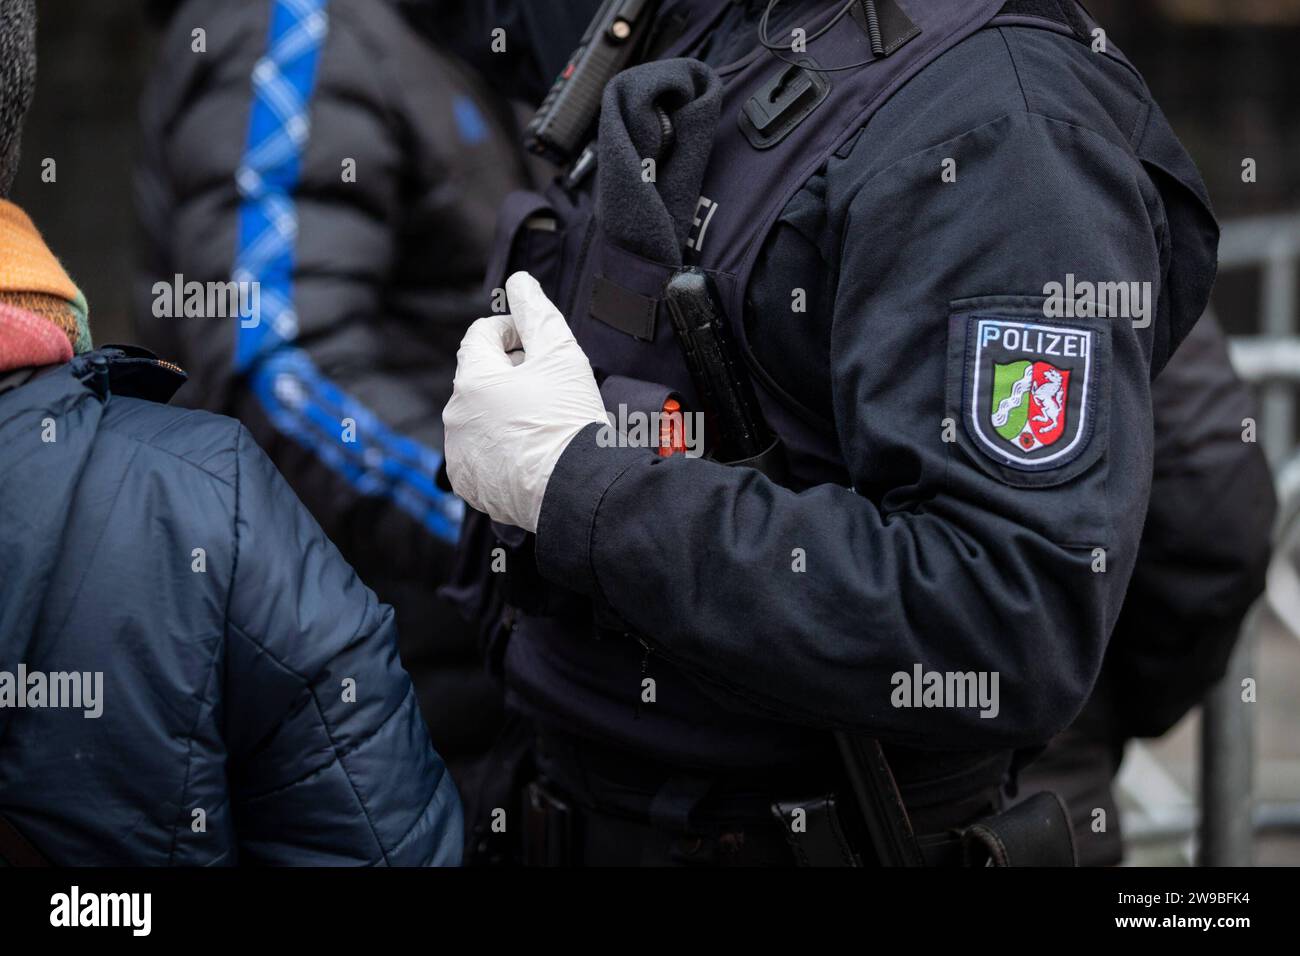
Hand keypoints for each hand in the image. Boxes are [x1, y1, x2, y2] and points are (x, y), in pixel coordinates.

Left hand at [443, 272, 608, 531]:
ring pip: (480, 418)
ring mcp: (459, 453)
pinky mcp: (470, 484)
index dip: (513, 331)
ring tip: (543, 422)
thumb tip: (520, 282)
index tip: (539, 345)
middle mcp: (455, 415)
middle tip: (550, 386)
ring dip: (504, 412)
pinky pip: (481, 455)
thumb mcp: (561, 354)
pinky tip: (531, 452)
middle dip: (511, 374)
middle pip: (481, 378)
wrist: (575, 490)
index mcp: (472, 379)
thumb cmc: (568, 420)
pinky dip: (501, 449)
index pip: (481, 335)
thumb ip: (536, 312)